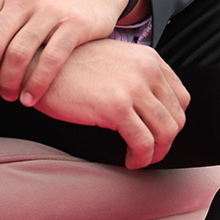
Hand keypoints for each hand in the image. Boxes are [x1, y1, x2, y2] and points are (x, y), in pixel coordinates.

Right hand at [37, 39, 189, 167]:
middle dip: (166, 141)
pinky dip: (141, 158)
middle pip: (176, 117)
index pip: (181, 97)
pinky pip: (144, 142)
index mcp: (148, 59)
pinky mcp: (116, 107)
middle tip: (149, 152)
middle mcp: (146, 70)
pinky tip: (129, 160)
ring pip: (166, 132)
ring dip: (156, 153)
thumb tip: (150, 108)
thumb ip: (135, 76)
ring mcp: (133, 88)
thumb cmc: (69, 66)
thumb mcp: (112, 60)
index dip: (172, 121)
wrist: (39, 64)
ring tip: (140, 158)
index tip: (157, 134)